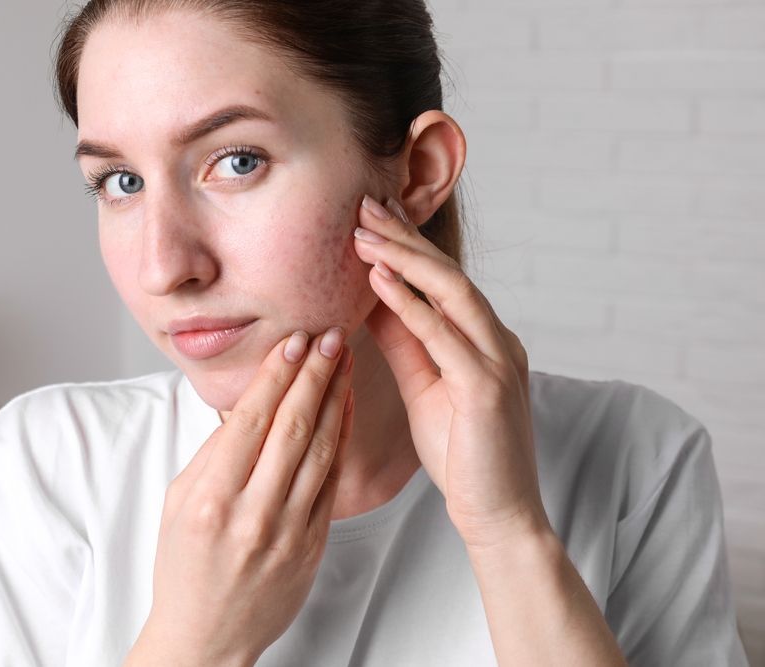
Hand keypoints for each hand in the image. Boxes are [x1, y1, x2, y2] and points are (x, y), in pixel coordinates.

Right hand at [138, 328, 355, 665]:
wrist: (206, 635)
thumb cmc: (184, 566)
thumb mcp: (178, 500)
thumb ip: (214, 451)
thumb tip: (246, 401)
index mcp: (210, 498)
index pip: (251, 419)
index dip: (276, 374)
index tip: (294, 340)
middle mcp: (252, 513)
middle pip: (293, 426)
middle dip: (315, 374)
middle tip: (330, 336)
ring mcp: (288, 532)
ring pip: (321, 449)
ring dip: (337, 398)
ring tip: (345, 361)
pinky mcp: (313, 545)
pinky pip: (332, 481)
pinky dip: (343, 439)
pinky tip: (346, 407)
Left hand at [352, 194, 548, 550]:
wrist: (497, 512)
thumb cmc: (461, 451)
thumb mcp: (424, 384)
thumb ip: (404, 341)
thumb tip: (372, 299)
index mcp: (486, 339)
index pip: (443, 280)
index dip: (407, 245)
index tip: (371, 217)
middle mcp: (498, 340)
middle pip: (448, 273)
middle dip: (404, 236)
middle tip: (364, 204)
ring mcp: (498, 360)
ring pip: (451, 291)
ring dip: (404, 258)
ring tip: (364, 231)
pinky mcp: (487, 386)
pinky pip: (443, 334)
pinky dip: (410, 303)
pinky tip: (379, 278)